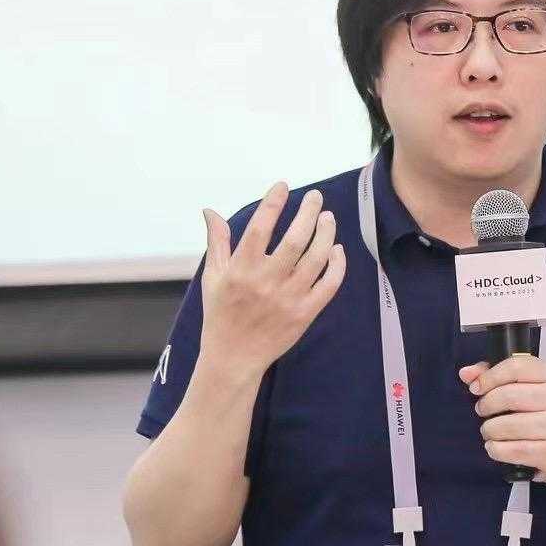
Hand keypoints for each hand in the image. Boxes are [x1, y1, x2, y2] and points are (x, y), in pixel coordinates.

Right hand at [198, 182, 346, 377]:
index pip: (259, 227)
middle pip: (295, 239)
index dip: (273, 203)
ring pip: (316, 259)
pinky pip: (328, 285)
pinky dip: (336, 265)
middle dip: (308, 212)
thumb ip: (217, 242)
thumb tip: (209, 211)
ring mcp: (288, 299)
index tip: (283, 186)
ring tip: (328, 218)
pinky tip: (336, 250)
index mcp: (240, 270)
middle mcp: (266, 282)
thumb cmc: (221, 314)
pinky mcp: (305, 314)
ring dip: (326, 234)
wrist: (233, 358)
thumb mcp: (212, 277)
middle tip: (315, 197)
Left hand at [460, 357, 545, 481]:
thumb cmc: (537, 411)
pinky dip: (496, 449)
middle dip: (487, 405)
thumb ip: (492, 374)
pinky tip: (495, 446)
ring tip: (489, 430)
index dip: (489, 377)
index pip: (516, 367)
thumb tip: (466, 373)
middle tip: (482, 411)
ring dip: (490, 429)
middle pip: (509, 396)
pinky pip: (514, 450)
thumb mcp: (521, 385)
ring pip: (509, 425)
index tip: (476, 388)